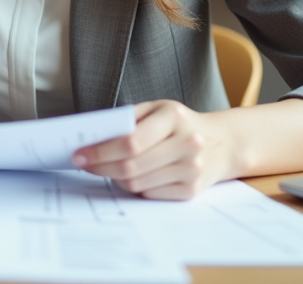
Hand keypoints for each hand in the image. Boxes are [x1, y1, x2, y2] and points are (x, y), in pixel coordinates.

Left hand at [72, 100, 235, 199]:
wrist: (222, 142)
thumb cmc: (180, 123)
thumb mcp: (158, 109)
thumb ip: (129, 119)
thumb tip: (94, 137)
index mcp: (175, 117)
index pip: (131, 141)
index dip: (101, 151)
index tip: (79, 154)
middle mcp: (187, 143)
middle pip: (132, 166)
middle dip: (100, 167)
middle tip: (83, 164)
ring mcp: (192, 169)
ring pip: (137, 183)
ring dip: (114, 178)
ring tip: (104, 168)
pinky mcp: (192, 190)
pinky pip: (149, 194)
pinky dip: (133, 187)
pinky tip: (128, 176)